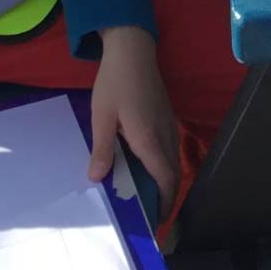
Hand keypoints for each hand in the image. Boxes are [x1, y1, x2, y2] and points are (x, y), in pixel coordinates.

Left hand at [89, 25, 179, 216]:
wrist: (133, 48)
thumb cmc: (114, 82)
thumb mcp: (101, 116)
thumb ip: (102, 149)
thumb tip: (97, 179)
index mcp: (149, 139)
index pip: (164, 178)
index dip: (163, 202)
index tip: (155, 220)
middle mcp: (164, 134)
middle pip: (173, 173)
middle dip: (166, 197)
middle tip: (151, 215)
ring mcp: (168, 124)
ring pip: (173, 160)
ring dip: (166, 181)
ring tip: (149, 196)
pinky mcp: (166, 116)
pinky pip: (170, 148)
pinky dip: (165, 165)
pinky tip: (149, 167)